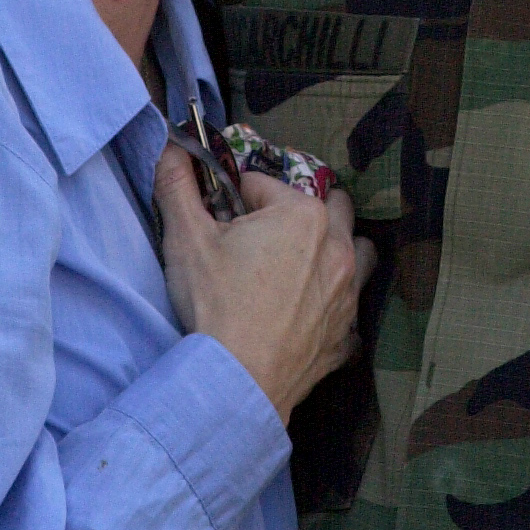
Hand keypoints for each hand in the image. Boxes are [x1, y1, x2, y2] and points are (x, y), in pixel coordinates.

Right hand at [153, 145, 377, 422]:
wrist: (236, 382)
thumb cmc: (215, 305)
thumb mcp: (186, 238)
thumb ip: (177, 185)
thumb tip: (172, 147)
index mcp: (302, 214)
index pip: (265, 185)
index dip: (238, 198)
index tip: (221, 220)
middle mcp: (337, 246)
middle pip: (328, 206)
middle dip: (298, 211)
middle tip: (263, 234)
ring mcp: (348, 293)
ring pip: (357, 251)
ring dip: (337, 249)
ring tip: (303, 263)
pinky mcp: (346, 335)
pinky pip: (352, 310)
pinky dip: (335, 306)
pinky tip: (311, 315)